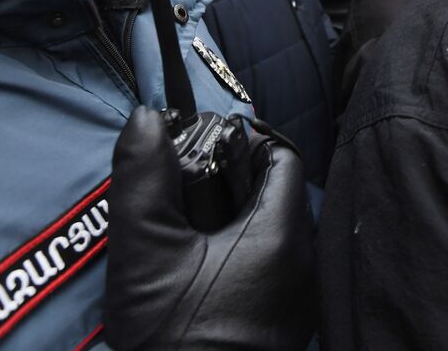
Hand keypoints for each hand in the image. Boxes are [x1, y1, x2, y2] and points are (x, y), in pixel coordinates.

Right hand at [105, 106, 315, 349]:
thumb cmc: (174, 337)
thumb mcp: (145, 250)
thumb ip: (143, 177)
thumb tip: (145, 118)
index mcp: (283, 235)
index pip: (281, 157)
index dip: (242, 140)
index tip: (201, 144)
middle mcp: (304, 263)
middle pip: (277, 194)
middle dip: (231, 180)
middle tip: (184, 183)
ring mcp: (297, 299)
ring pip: (272, 233)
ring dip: (232, 220)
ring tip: (183, 226)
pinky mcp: (283, 327)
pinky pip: (269, 270)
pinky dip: (238, 256)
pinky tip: (196, 269)